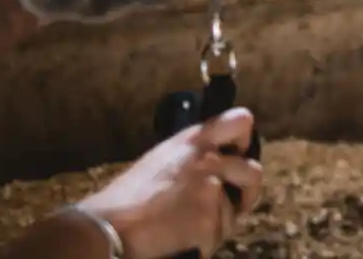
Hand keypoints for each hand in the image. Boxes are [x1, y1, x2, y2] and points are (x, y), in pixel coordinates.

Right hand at [76, 107, 264, 258]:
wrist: (108, 229)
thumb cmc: (127, 200)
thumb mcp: (161, 159)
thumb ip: (193, 156)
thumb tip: (219, 159)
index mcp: (193, 141)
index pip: (241, 122)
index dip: (244, 140)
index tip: (238, 153)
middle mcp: (208, 161)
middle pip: (254, 172)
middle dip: (248, 190)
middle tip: (237, 201)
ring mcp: (212, 192)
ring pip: (236, 211)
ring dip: (220, 220)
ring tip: (188, 225)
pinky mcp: (211, 223)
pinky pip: (220, 235)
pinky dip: (206, 241)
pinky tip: (182, 239)